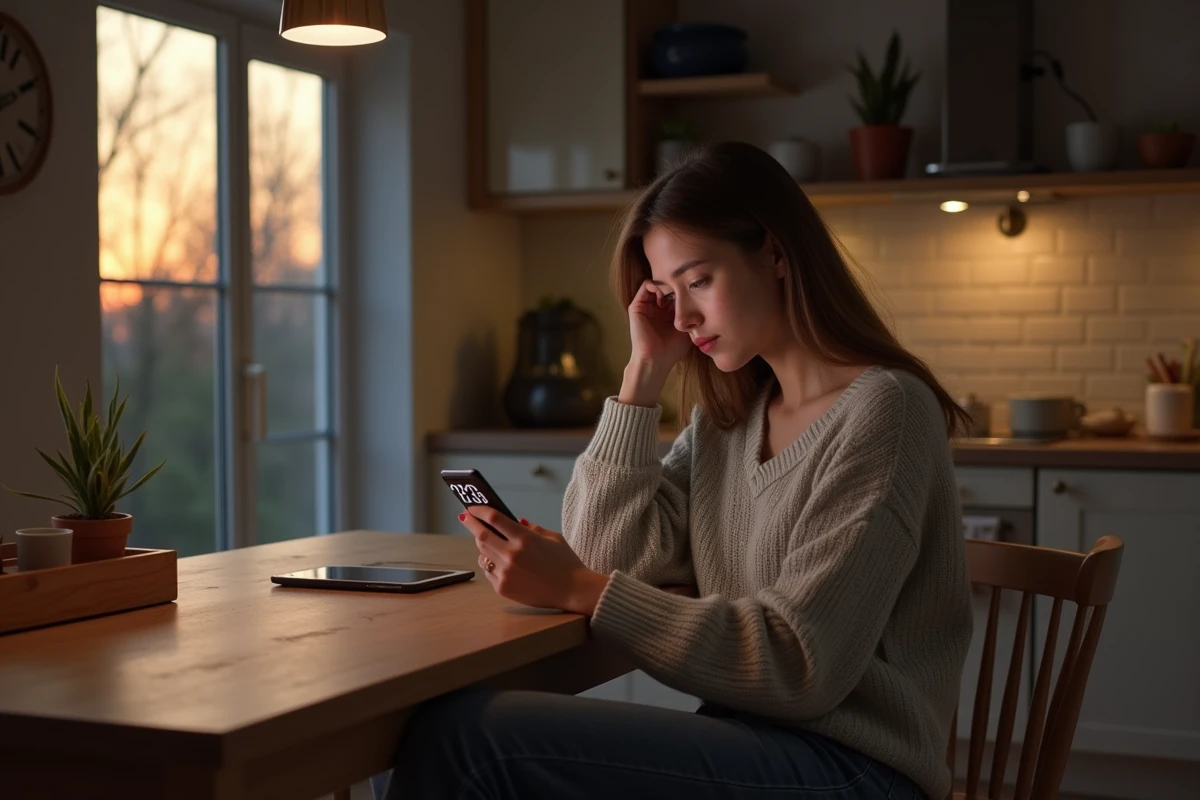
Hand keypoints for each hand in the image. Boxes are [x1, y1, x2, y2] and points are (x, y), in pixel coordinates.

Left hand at [460, 507, 609, 615]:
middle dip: (471, 524)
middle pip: (481, 535)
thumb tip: (517, 521)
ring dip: (482, 545)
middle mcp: (512, 555)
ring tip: (487, 540)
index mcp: (525, 539)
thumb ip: (532, 528)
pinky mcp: (503, 588)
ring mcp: (506, 573)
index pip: (494, 519)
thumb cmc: (566, 563)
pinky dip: (490, 563)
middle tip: (465, 517)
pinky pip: (488, 571)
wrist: (572, 591)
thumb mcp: (553, 538)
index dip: (480, 510)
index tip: (472, 507)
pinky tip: (498, 561)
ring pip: (482, 554)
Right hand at [627, 279, 691, 372]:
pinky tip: (666, 293)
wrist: (656, 360)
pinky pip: (645, 286)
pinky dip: (656, 284)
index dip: (684, 288)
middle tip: (685, 285)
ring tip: (675, 291)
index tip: (694, 288)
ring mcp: (646, 307)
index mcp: (667, 314)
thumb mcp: (687, 328)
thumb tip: (701, 297)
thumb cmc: (672, 349)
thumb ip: (691, 314)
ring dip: (666, 283)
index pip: (676, 293)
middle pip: (666, 286)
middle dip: (676, 283)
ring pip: (656, 284)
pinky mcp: (636, 306)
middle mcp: (656, 308)